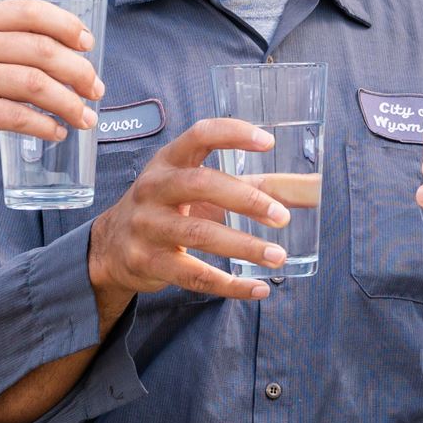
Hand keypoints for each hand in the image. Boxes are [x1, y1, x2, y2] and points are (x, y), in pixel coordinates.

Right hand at [0, 0, 105, 164]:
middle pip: (42, 50)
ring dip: (70, 103)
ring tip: (85, 117)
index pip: (30, 12)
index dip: (66, 25)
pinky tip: (56, 132)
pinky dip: (46, 126)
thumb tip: (58, 53)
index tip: (88, 43)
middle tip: (95, 89)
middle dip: (79, 71)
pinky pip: (19, 116)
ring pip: (36, 84)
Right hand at [86, 119, 301, 306]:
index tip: (268, 142)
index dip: (233, 134)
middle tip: (282, 217)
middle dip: (246, 200)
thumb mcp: (198, 187)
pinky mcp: (148, 262)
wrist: (110, 247)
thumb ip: (253, 186)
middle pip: (201, 185)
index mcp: (169, 161)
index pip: (200, 135)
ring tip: (278, 256)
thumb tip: (312, 190)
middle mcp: (154, 188)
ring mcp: (147, 226)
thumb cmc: (168, 208)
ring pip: (199, 234)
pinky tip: (257, 288)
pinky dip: (229, 285)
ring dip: (243, 246)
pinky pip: (193, 276)